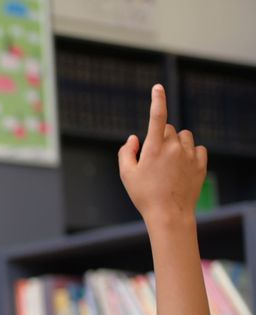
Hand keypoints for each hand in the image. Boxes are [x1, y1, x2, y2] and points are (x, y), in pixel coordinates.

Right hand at [118, 85, 207, 225]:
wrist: (170, 215)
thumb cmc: (144, 195)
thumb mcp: (126, 175)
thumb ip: (126, 152)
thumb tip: (135, 137)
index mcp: (153, 148)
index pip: (157, 117)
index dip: (157, 100)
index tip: (158, 87)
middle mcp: (173, 148)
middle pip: (168, 128)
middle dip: (161, 136)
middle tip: (154, 157)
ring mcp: (189, 155)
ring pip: (184, 136)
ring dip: (176, 143)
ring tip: (170, 162)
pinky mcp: (201, 164)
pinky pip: (197, 148)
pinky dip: (190, 152)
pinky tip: (183, 166)